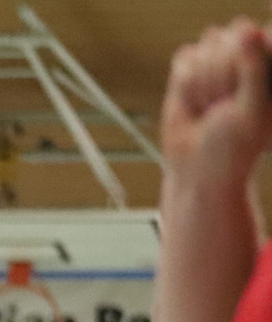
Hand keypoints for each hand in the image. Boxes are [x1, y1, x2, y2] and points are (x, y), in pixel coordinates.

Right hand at [163, 20, 271, 184]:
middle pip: (231, 39)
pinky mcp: (191, 67)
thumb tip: (245, 28)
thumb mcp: (252, 110)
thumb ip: (255, 69)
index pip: (261, 38)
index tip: (245, 98)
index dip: (248, 66)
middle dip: (222, 77)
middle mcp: (248, 56)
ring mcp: (218, 60)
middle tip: (223, 107)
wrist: (197, 170)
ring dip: (203, 83)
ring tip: (210, 107)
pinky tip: (194, 102)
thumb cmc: (233, 145)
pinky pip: (185, 57)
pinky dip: (185, 84)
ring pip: (207, 46)